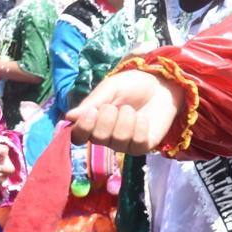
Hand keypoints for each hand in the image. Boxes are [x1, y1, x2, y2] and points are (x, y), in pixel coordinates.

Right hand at [66, 70, 182, 154]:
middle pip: (98, 138)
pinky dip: (141, 126)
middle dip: (108, 118)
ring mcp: (124, 144)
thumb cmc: (133, 85)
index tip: (92, 112)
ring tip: (132, 110)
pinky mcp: (142, 146)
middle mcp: (106, 137)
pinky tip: (143, 118)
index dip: (83, 128)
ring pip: (119, 140)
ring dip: (127, 119)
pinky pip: (137, 142)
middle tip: (117, 106)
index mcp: (93, 122)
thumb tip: (69, 117)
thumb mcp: (111, 88)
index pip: (78, 136)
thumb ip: (93, 102)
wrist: (162, 84)